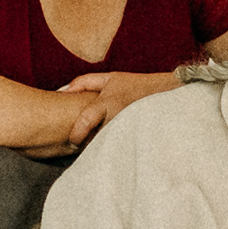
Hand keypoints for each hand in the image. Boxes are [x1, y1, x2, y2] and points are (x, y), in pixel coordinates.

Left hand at [57, 67, 177, 139]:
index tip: (72, 140)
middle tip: (78, 147)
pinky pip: (119, 148)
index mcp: (108, 102)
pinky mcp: (135, 139)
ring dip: (99, 147)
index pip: (86, 120)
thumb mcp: (110, 78)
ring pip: (106, 145)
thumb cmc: (134, 85)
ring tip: (96, 147)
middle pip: (94, 138)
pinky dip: (113, 149)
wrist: (167, 94)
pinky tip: (111, 148)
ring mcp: (127, 130)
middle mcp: (117, 118)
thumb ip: (83, 83)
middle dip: (86, 143)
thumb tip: (61, 91)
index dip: (76, 133)